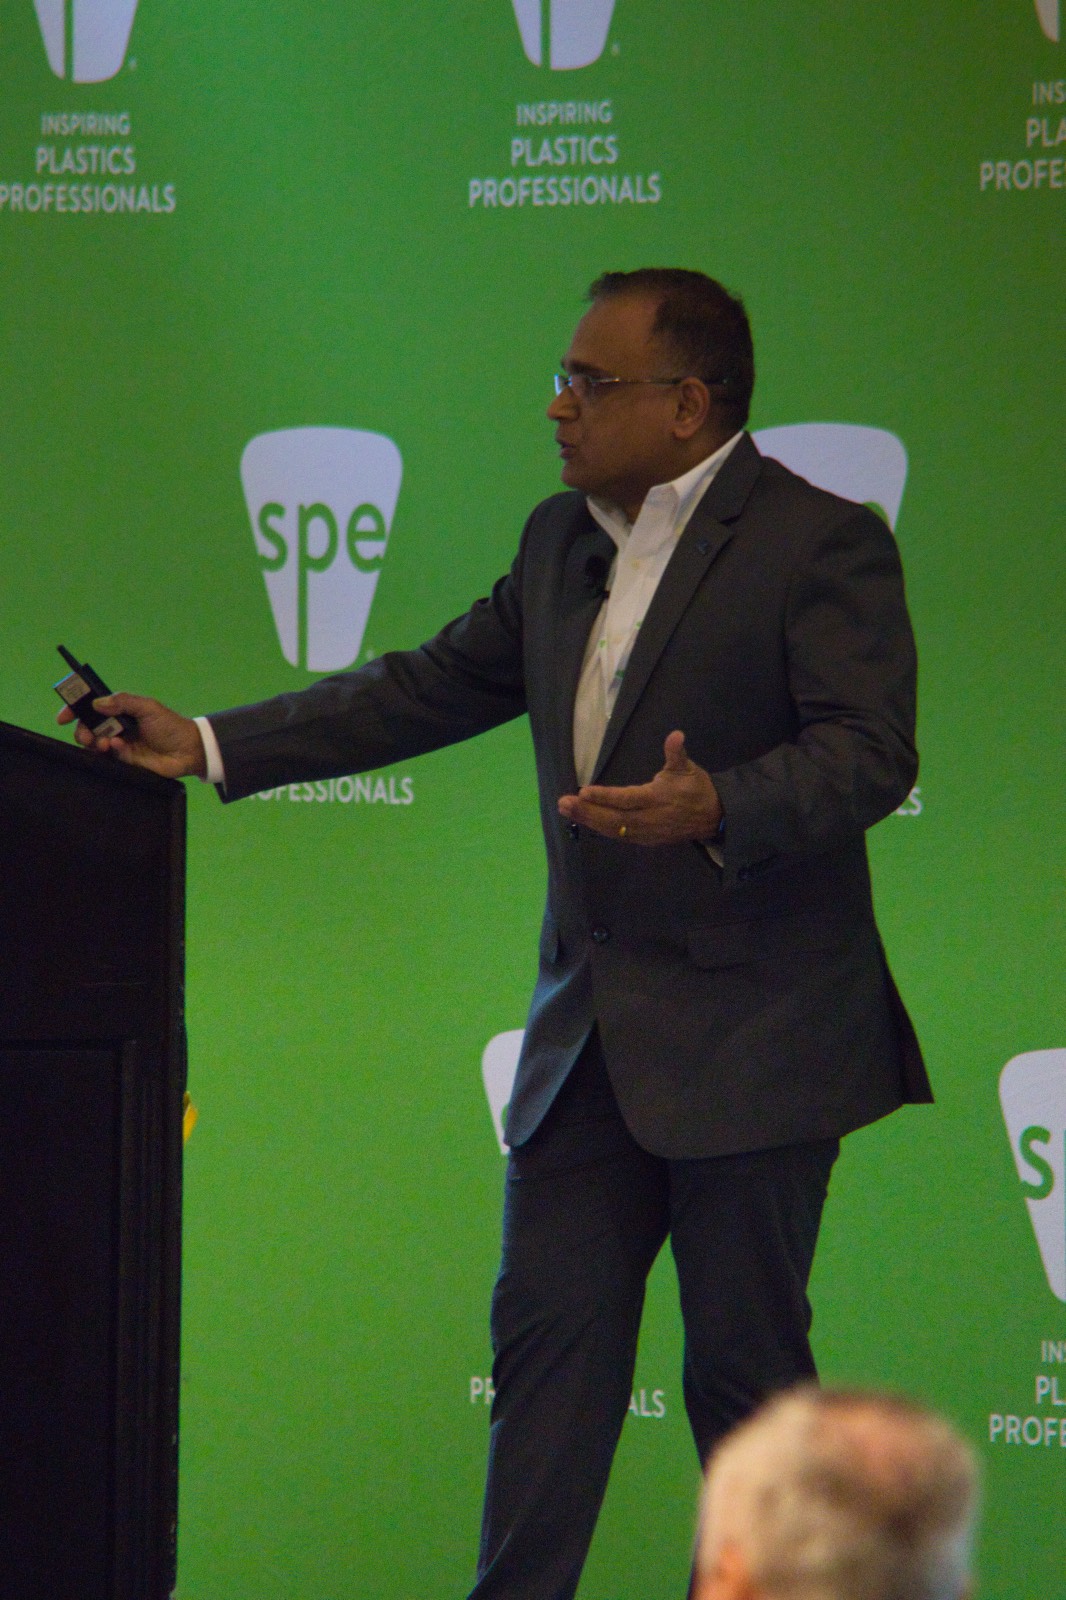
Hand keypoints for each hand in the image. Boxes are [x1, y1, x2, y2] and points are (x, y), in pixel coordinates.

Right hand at [57, 693, 206, 778]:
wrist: (188, 751)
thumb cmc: (170, 726)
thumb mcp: (148, 707)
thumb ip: (123, 701)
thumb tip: (97, 703)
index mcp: (121, 711)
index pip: (92, 708)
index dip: (75, 711)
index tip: (62, 717)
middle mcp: (117, 728)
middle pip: (88, 728)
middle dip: (82, 730)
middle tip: (85, 735)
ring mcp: (120, 745)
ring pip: (95, 744)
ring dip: (94, 742)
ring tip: (103, 742)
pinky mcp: (125, 762)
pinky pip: (109, 757)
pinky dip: (111, 751)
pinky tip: (119, 747)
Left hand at [558, 730, 722, 845]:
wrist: (713, 818)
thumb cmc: (696, 789)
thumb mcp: (688, 768)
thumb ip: (677, 753)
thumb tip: (676, 736)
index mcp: (658, 799)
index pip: (627, 799)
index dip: (605, 797)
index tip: (584, 791)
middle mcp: (649, 819)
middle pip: (614, 818)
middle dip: (587, 811)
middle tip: (563, 803)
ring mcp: (646, 832)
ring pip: (613, 829)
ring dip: (588, 820)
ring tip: (566, 810)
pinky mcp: (645, 840)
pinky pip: (619, 836)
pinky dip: (600, 828)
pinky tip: (584, 820)